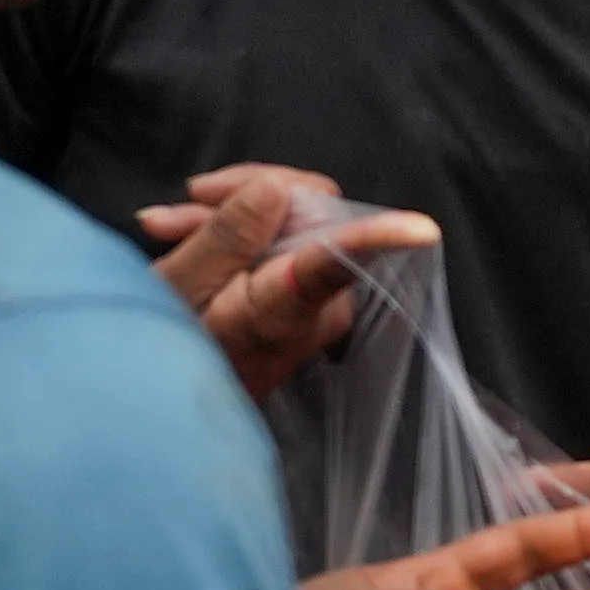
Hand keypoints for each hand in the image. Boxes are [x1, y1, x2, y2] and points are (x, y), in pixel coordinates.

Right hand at [141, 165, 435, 398]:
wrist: (169, 400)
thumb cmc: (168, 351)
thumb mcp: (178, 291)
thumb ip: (228, 238)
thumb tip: (277, 189)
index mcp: (284, 308)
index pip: (334, 265)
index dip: (375, 239)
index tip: (423, 231)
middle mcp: (318, 307)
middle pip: (308, 212)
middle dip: (239, 199)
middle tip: (174, 217)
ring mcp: (321, 304)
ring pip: (291, 220)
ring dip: (227, 215)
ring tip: (166, 230)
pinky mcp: (311, 298)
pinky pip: (284, 241)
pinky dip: (235, 233)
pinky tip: (185, 237)